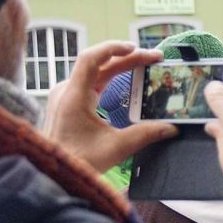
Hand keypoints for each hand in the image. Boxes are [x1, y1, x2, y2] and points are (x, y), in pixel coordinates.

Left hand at [42, 41, 177, 171]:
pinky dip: (110, 77)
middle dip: (127, 58)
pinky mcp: (68, 103)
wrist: (52, 174)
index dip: (114, 49)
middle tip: (154, 58)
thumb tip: (171, 127)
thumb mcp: (116, 148)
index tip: (137, 48)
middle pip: (98, 64)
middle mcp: (66, 91)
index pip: (91, 59)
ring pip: (95, 72)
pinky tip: (126, 79)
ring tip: (143, 64)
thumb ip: (145, 134)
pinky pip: (91, 82)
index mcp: (74, 96)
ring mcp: (66, 96)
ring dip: (119, 66)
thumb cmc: (78, 161)